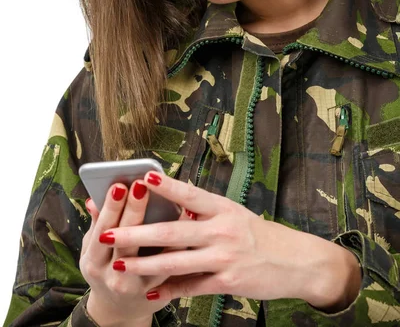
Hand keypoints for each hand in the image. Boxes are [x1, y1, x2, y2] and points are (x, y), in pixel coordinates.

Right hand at [80, 179, 192, 326]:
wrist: (120, 310)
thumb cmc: (107, 269)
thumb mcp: (94, 250)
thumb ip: (97, 225)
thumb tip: (93, 199)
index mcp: (94, 261)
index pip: (102, 230)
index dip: (111, 208)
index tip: (119, 185)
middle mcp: (113, 275)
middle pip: (126, 241)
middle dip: (134, 210)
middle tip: (141, 184)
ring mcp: (137, 285)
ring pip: (152, 253)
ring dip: (162, 225)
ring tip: (170, 199)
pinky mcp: (159, 289)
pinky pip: (171, 263)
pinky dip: (180, 241)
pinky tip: (187, 219)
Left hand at [97, 172, 360, 309]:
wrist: (295, 262)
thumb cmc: (259, 235)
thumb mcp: (235, 214)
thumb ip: (205, 212)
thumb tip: (174, 205)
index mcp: (224, 208)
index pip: (191, 194)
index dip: (167, 186)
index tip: (143, 177)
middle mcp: (223, 230)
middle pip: (174, 231)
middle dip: (138, 233)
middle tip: (111, 232)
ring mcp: (224, 257)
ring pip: (177, 261)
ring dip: (145, 264)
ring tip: (120, 264)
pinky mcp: (228, 282)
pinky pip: (192, 286)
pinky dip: (170, 289)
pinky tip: (151, 292)